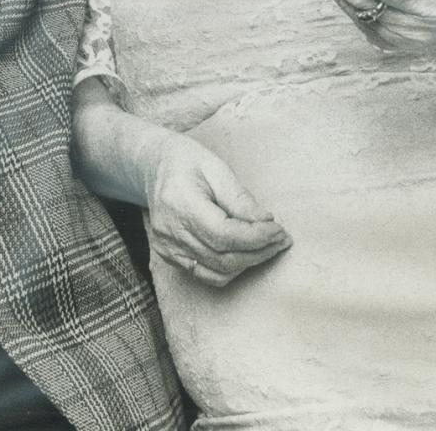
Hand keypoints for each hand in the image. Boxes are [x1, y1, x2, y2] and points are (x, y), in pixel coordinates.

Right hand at [142, 133, 290, 286]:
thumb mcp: (216, 168)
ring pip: (217, 271)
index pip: (224, 234)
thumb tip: (266, 223)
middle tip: (281, 239)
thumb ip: (240, 199)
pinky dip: (230, 269)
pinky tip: (245, 253)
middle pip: (223, 257)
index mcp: (180, 203)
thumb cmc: (188, 162)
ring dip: (249, 263)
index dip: (257, 237)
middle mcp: (169, 230)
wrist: (154, 167)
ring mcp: (166, 247)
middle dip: (259, 251)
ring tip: (268, 246)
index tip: (280, 230)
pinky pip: (206, 274)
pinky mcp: (169, 255)